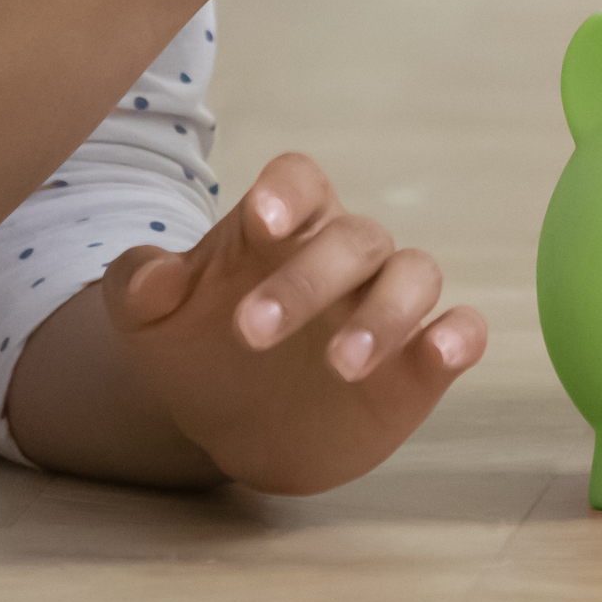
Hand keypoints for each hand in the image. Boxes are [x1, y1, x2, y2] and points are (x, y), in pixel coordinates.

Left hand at [100, 152, 486, 496]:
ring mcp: (384, 304)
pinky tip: (443, 351)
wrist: (228, 422)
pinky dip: (459, 336)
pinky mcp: (417, 364)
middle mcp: (343, 256)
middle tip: (251, 334)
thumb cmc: (194, 347)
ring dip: (387, 313)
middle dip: (310, 280)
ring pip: (415, 274)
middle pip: (353, 237)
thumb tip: (152, 277)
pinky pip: (460, 329)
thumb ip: (140, 287)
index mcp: (282, 225)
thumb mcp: (147, 321)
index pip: (300, 180)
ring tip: (342, 366)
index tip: (261, 219)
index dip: (287, 192)